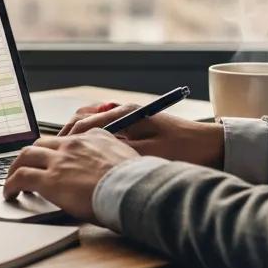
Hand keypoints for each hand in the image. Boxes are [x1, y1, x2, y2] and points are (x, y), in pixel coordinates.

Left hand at [3, 130, 138, 220]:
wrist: (133, 188)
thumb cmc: (136, 180)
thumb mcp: (128, 157)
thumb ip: (115, 155)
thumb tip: (115, 165)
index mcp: (93, 136)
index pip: (66, 139)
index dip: (55, 150)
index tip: (51, 159)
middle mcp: (73, 144)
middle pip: (41, 143)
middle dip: (30, 155)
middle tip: (25, 166)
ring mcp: (60, 161)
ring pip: (26, 156)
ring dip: (15, 167)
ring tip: (11, 180)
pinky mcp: (50, 180)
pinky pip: (21, 177)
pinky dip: (10, 184)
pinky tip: (10, 193)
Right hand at [59, 103, 224, 167]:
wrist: (214, 146)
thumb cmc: (185, 151)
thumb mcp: (149, 156)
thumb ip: (118, 153)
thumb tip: (91, 156)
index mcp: (125, 114)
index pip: (83, 123)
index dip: (66, 140)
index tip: (53, 153)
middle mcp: (124, 111)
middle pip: (82, 119)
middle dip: (65, 136)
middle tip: (53, 153)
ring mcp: (129, 117)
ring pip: (91, 122)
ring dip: (77, 135)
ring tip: (65, 154)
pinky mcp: (135, 127)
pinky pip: (103, 128)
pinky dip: (90, 137)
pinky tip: (89, 154)